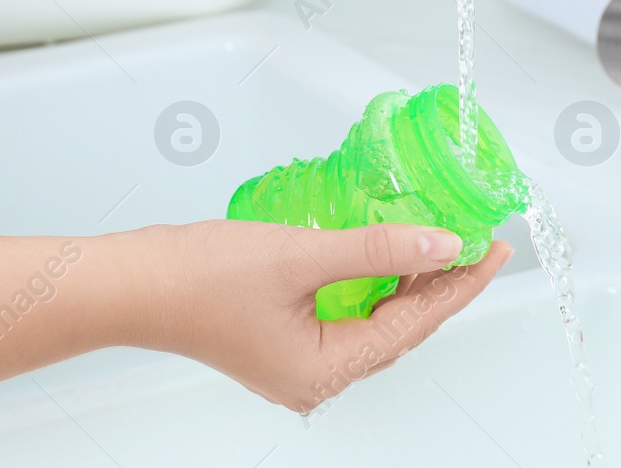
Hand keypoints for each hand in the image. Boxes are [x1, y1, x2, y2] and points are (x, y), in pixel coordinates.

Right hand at [126, 220, 512, 411]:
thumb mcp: (301, 254)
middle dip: (441, 284)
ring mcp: (295, 362)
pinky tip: (386, 255)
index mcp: (324, 370)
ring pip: (374, 321)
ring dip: (409, 282)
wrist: (130, 282)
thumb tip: (441, 246)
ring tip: (443, 244)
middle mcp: (314, 377)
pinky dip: (372, 284)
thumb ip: (376, 250)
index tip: (491, 249)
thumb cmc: (198, 276)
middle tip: (477, 243)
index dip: (459, 283)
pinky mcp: (280, 340)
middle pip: (399, 327)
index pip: (414, 323)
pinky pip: (345, 315)